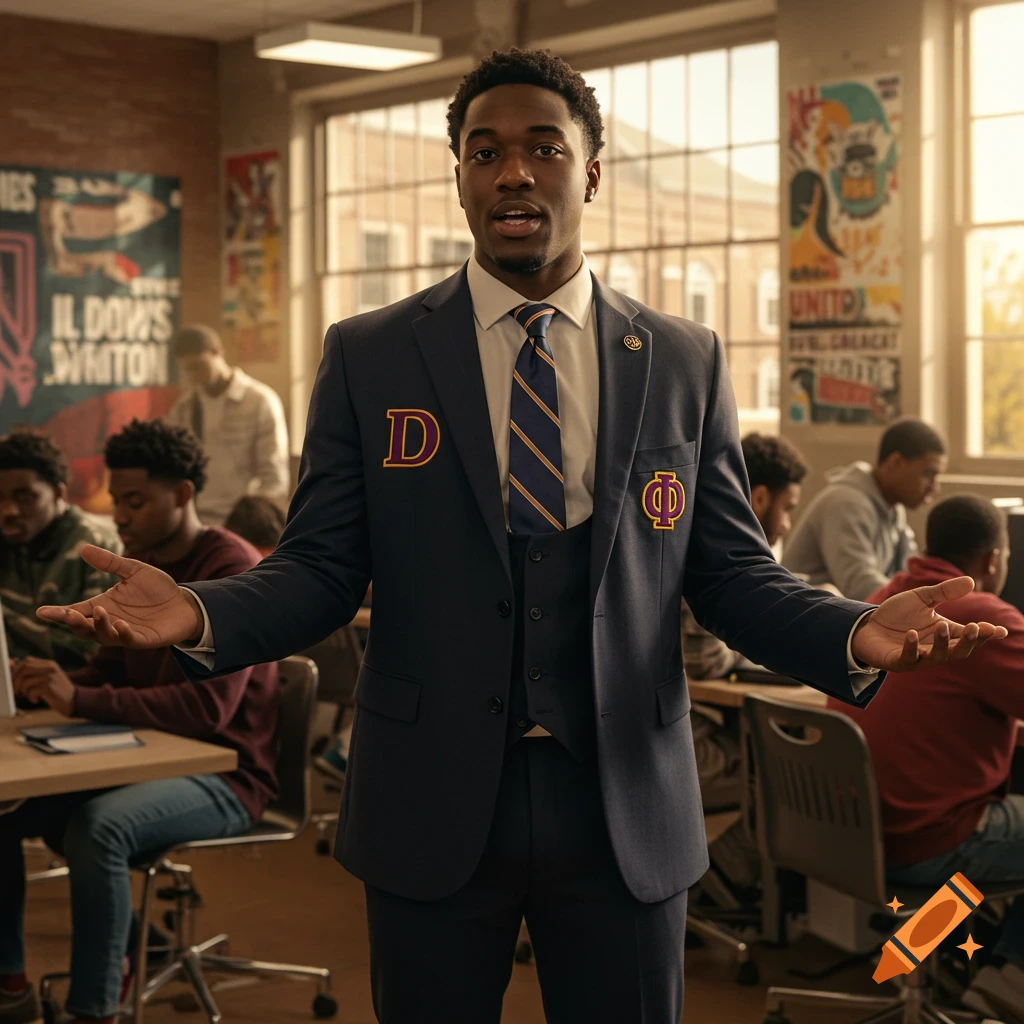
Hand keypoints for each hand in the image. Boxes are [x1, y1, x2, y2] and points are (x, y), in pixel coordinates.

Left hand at [13, 658, 74, 715]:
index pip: (27, 661)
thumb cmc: (58, 691)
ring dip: (24, 691)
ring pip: (25, 681)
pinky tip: (37, 700)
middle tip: (18, 690)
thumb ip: (36, 672)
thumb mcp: (49, 677)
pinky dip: (31, 698)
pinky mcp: (48, 687)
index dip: (17, 670)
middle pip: (24, 669)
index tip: (15, 680)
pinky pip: (31, 691)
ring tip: (30, 696)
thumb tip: (15, 671)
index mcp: (49, 664)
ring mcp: (49, 677)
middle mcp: (50, 668)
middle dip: (17, 681)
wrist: (74, 701)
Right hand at [36, 545, 203, 648]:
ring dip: (99, 626)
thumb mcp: (133, 570)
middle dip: (74, 622)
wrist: (185, 603)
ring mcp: (125, 633)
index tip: (40, 612)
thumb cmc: (158, 589)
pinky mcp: (143, 640)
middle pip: (85, 627)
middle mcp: (110, 621)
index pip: (76, 610)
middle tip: (68, 614)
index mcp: (104, 605)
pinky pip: (129, 640)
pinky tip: (121, 624)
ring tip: (100, 612)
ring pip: (104, 636)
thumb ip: (109, 562)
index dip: (58, 613)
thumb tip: (83, 549)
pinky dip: (123, 634)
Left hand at [851, 576, 1008, 671]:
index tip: (1000, 630)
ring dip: (943, 643)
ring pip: (937, 657)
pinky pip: (909, 658)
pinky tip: (912, 634)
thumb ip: (944, 591)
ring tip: (943, 627)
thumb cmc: (896, 615)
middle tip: (976, 628)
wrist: (866, 625)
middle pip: (959, 650)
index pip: (970, 636)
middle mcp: (935, 648)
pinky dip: (912, 647)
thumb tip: (971, 580)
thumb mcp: (921, 598)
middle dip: (970, 641)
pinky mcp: (898, 661)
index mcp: (944, 633)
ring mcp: (918, 657)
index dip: (986, 634)